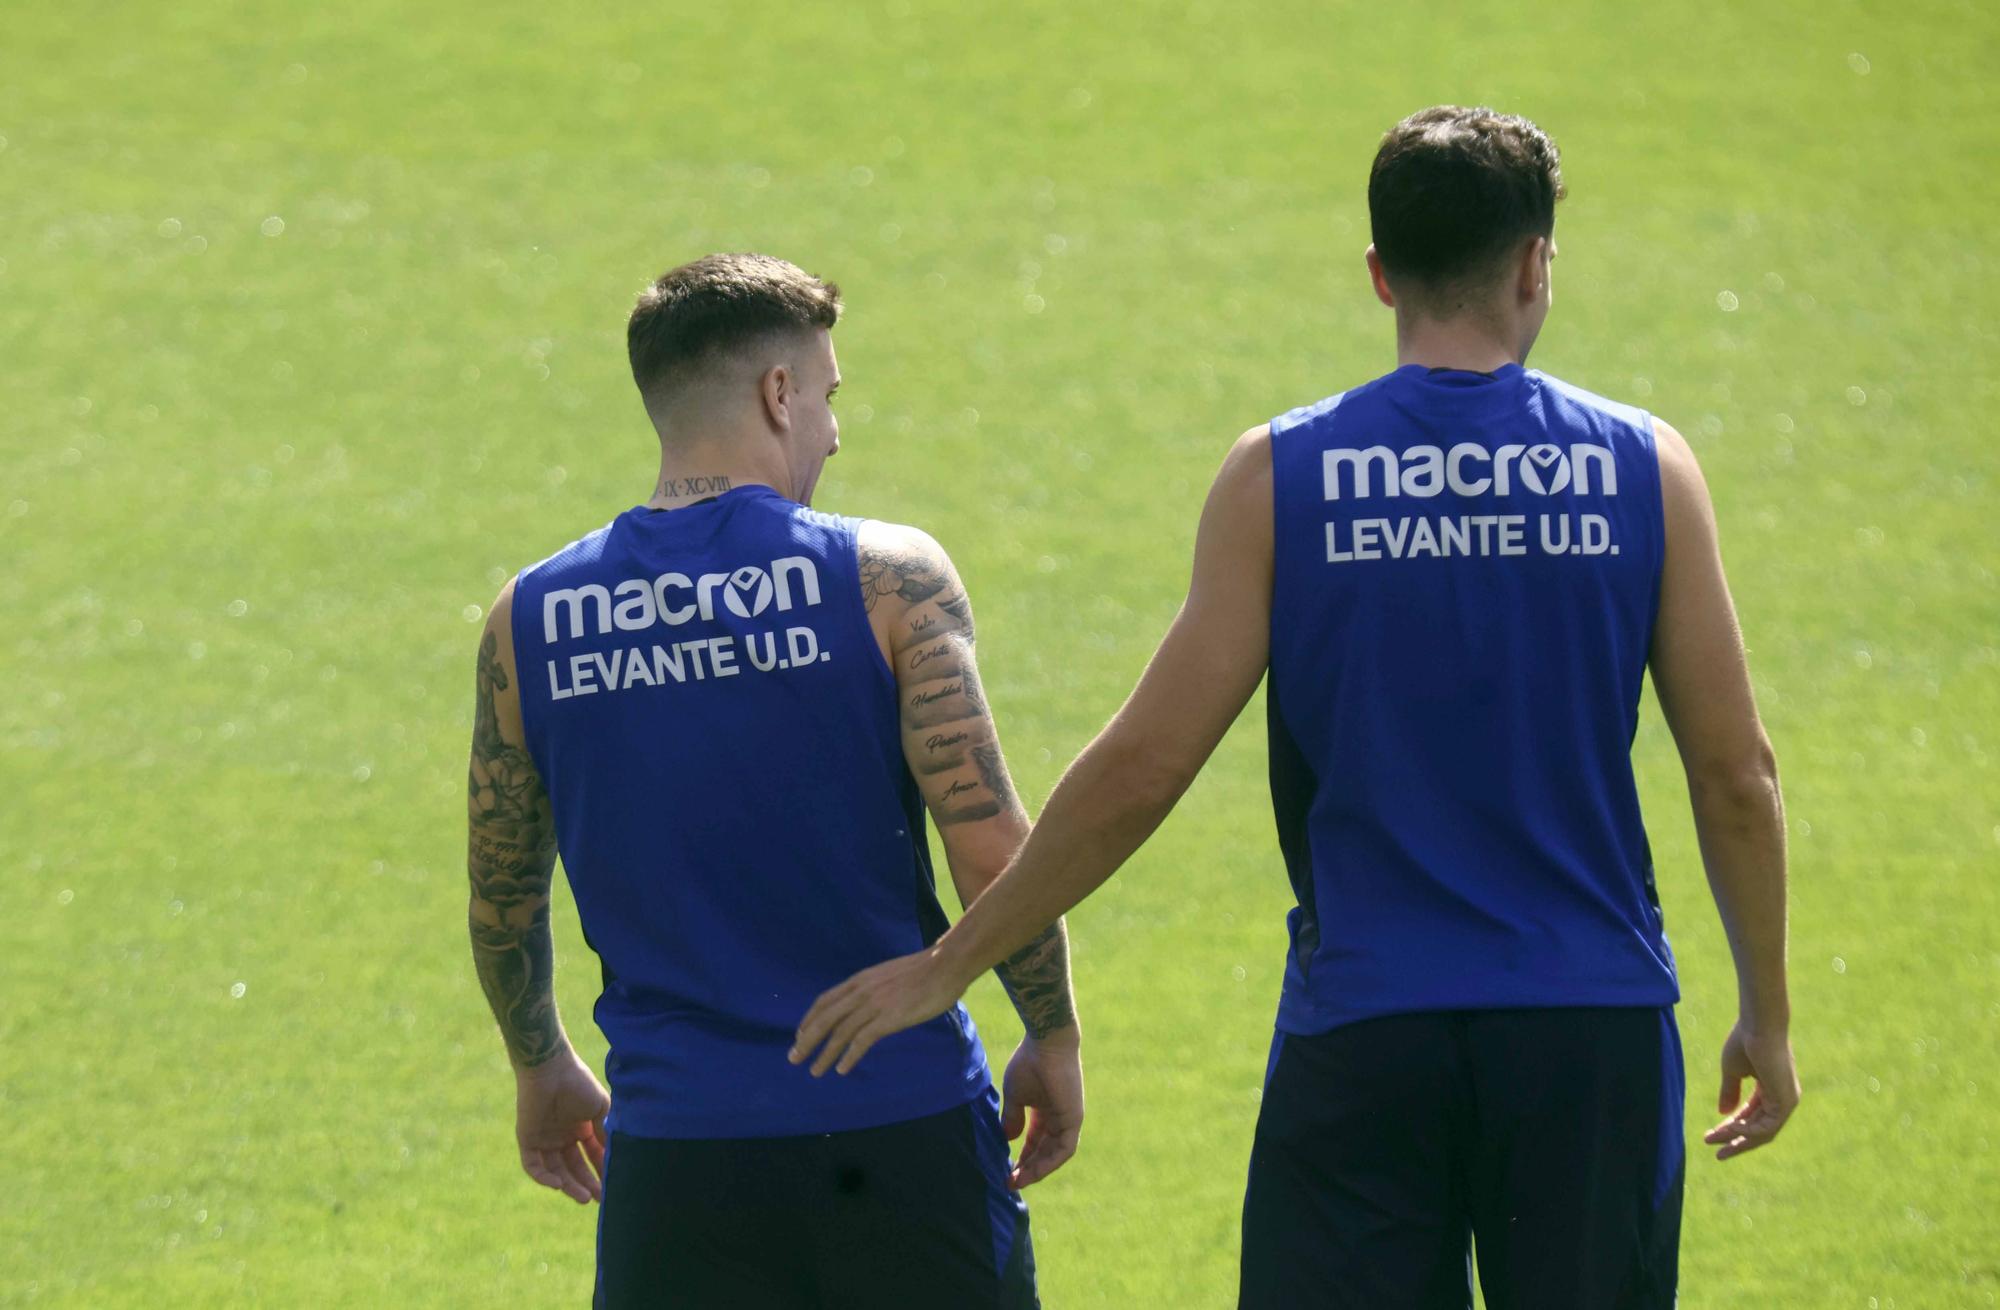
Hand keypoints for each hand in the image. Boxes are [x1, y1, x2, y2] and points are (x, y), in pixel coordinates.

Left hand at [514, 1049, 610, 1202]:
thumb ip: (606, 1133)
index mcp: (580, 1128)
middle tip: (599, 1199)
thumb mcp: (601, 1110)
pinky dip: (543, 1177)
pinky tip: (557, 1184)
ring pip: (555, 1171)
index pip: (592, 1156)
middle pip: (574, 1168)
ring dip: (568, 1185)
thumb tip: (614, 1157)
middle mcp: (562, 1136)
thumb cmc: (579, 1084)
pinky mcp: (527, 1140)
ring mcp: (544, 1139)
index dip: (601, 1171)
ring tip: (583, 1197)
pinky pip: (533, 1165)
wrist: (552, 1069)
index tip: (613, 1186)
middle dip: (586, 1184)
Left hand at [790, 948, 967, 1076]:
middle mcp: (861, 992)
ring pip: (840, 1032)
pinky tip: (842, 1069)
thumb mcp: (887, 975)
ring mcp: (874, 1005)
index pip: (825, 1001)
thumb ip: (873, 989)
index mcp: (860, 980)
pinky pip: (862, 1040)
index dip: (809, 1020)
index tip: (800, 1035)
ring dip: (825, 1054)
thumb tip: (866, 1004)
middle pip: (825, 1019)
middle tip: (794, 1058)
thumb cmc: (922, 971)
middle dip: (807, 1040)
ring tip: (815, 1071)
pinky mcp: (889, 1018)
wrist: (944, 965)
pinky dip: (849, 1056)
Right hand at [1000, 1031, 1083, 1188]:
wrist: (1046, 1043)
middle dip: (1028, 1168)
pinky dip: (1050, 1162)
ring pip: (1055, 1154)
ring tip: (1019, 1181)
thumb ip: (1013, 1117)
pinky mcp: (1074, 1119)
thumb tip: (1008, 1139)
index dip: (1021, 1157)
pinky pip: (1065, 1149)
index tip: (1007, 1171)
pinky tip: (1034, 1172)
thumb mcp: (1015, 1095)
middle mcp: (1059, 1117)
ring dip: (1038, 1169)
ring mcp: (1068, 1119)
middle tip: (1011, 1182)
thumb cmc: (1029, 1063)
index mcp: (1045, 1109)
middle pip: (1044, 1151)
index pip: (1035, 1141)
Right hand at [1703, 1020, 1798, 1160]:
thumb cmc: (1744, 1041)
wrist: (1758, 1025)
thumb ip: (1729, 1092)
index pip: (1751, 1116)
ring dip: (1738, 1139)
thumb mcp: (1732, 1071)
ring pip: (1762, 1131)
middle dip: (1735, 1141)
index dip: (1731, 1127)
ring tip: (1715, 1142)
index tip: (1711, 1136)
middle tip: (1716, 1153)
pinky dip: (1748, 1131)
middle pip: (1758, 1129)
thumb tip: (1723, 1112)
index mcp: (1770, 1089)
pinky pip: (1767, 1126)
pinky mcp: (1786, 1101)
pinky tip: (1730, 1128)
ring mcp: (1786, 1101)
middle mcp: (1782, 1098)